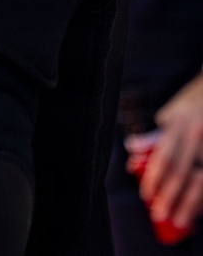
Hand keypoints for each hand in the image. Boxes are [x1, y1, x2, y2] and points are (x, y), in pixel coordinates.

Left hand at [127, 73, 202, 235]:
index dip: (154, 178)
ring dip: (189, 204)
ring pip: (201, 182)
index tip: (146, 195)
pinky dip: (202, 200)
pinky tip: (196, 211)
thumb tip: (132, 152)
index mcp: (180, 124)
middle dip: (169, 196)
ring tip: (178, 219)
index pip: (165, 156)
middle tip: (158, 213)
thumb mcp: (171, 115)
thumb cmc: (191, 107)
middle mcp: (197, 134)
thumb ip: (155, 136)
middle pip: (182, 171)